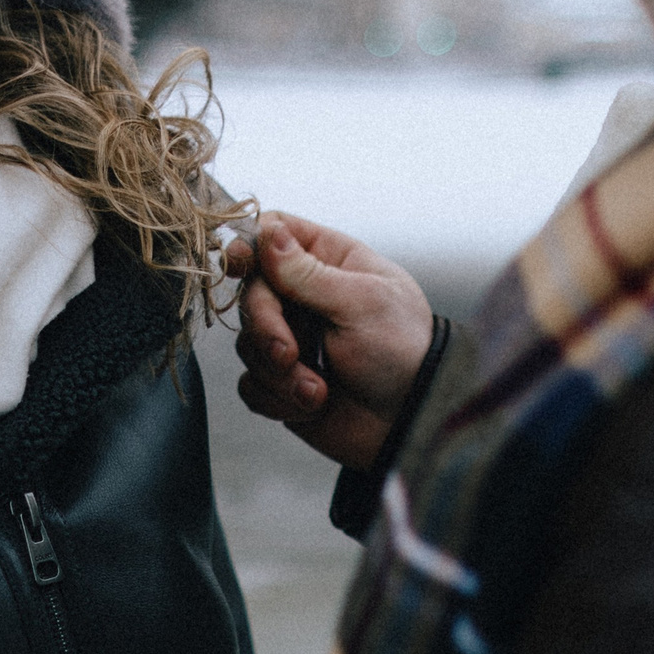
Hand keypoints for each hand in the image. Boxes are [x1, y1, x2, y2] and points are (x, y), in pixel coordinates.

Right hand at [229, 213, 433, 469]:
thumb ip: (308, 273)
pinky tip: (312, 405)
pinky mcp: (283, 381)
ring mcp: (293, 338)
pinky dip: (276, 398)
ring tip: (319, 390)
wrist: (413, 421)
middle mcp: (305, 296)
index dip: (249, 245)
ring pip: (248, 343)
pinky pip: (252, 384)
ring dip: (278, 373)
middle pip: (251, 293)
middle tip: (289, 355)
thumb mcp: (361, 303)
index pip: (274, 233)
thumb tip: (268, 233)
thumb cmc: (402, 351)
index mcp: (330, 260)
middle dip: (266, 327)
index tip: (240, 266)